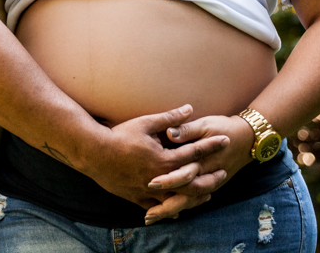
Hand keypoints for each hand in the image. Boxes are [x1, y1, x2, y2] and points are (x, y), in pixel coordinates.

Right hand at [81, 104, 229, 216]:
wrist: (94, 154)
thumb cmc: (119, 136)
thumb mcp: (145, 123)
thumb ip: (170, 118)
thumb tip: (189, 108)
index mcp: (164, 159)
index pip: (195, 152)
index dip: (211, 145)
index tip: (225, 140)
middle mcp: (160, 178)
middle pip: (193, 182)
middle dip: (210, 177)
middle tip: (223, 173)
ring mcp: (149, 190)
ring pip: (179, 198)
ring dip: (195, 196)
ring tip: (207, 194)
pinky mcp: (138, 198)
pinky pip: (158, 207)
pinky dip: (170, 209)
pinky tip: (178, 210)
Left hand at [140, 113, 255, 222]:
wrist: (248, 139)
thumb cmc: (223, 129)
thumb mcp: (205, 125)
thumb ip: (187, 130)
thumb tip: (169, 133)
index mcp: (202, 160)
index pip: (184, 174)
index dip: (168, 180)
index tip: (150, 184)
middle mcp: (205, 175)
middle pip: (186, 196)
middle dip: (166, 206)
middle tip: (147, 215)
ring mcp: (209, 183)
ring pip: (190, 202)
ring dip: (171, 210)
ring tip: (150, 217)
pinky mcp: (210, 185)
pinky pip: (195, 200)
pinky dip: (181, 207)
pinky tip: (166, 212)